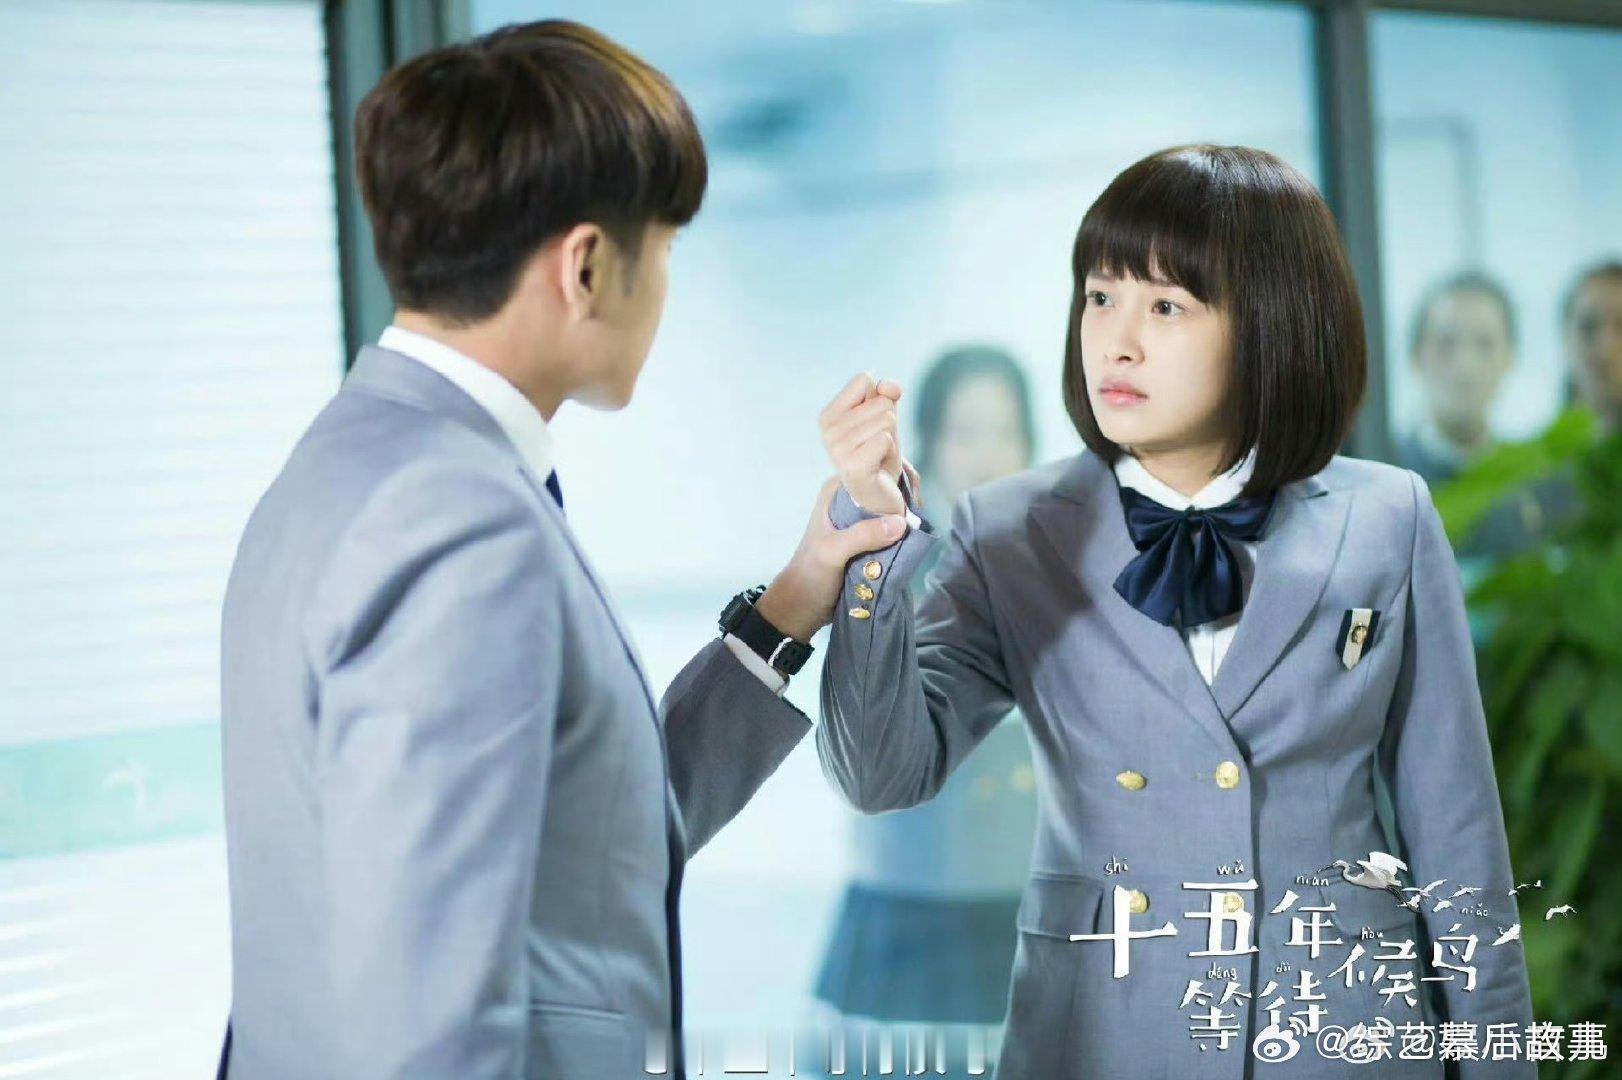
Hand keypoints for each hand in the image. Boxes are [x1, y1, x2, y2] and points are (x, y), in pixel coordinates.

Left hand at [754, 477, 907, 642]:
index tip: (914, 495)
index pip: (873, 469)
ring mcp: (859, 519)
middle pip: (887, 488)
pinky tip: (913, 539)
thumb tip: (901, 523)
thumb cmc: (810, 574)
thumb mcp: (833, 552)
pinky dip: (902, 534)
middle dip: (905, 499)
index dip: (896, 475)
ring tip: (919, 529)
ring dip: (906, 518)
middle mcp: (850, 499)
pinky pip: (891, 529)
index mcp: (838, 491)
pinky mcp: (867, 538)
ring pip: (891, 510)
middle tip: (918, 516)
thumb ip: (863, 536)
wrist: (802, 605)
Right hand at [818, 372, 920, 516]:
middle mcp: (828, 431)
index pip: (864, 380)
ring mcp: (838, 450)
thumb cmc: (879, 452)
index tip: (872, 425)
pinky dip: (890, 452)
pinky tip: (880, 465)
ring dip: (890, 440)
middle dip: (889, 424)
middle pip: (881, 402)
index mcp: (829, 415)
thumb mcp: (884, 416)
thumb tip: (889, 386)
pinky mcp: (853, 467)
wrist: (879, 494)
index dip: (878, 400)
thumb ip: (887, 394)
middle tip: (878, 446)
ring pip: (886, 420)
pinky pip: (885, 439)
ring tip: (879, 456)